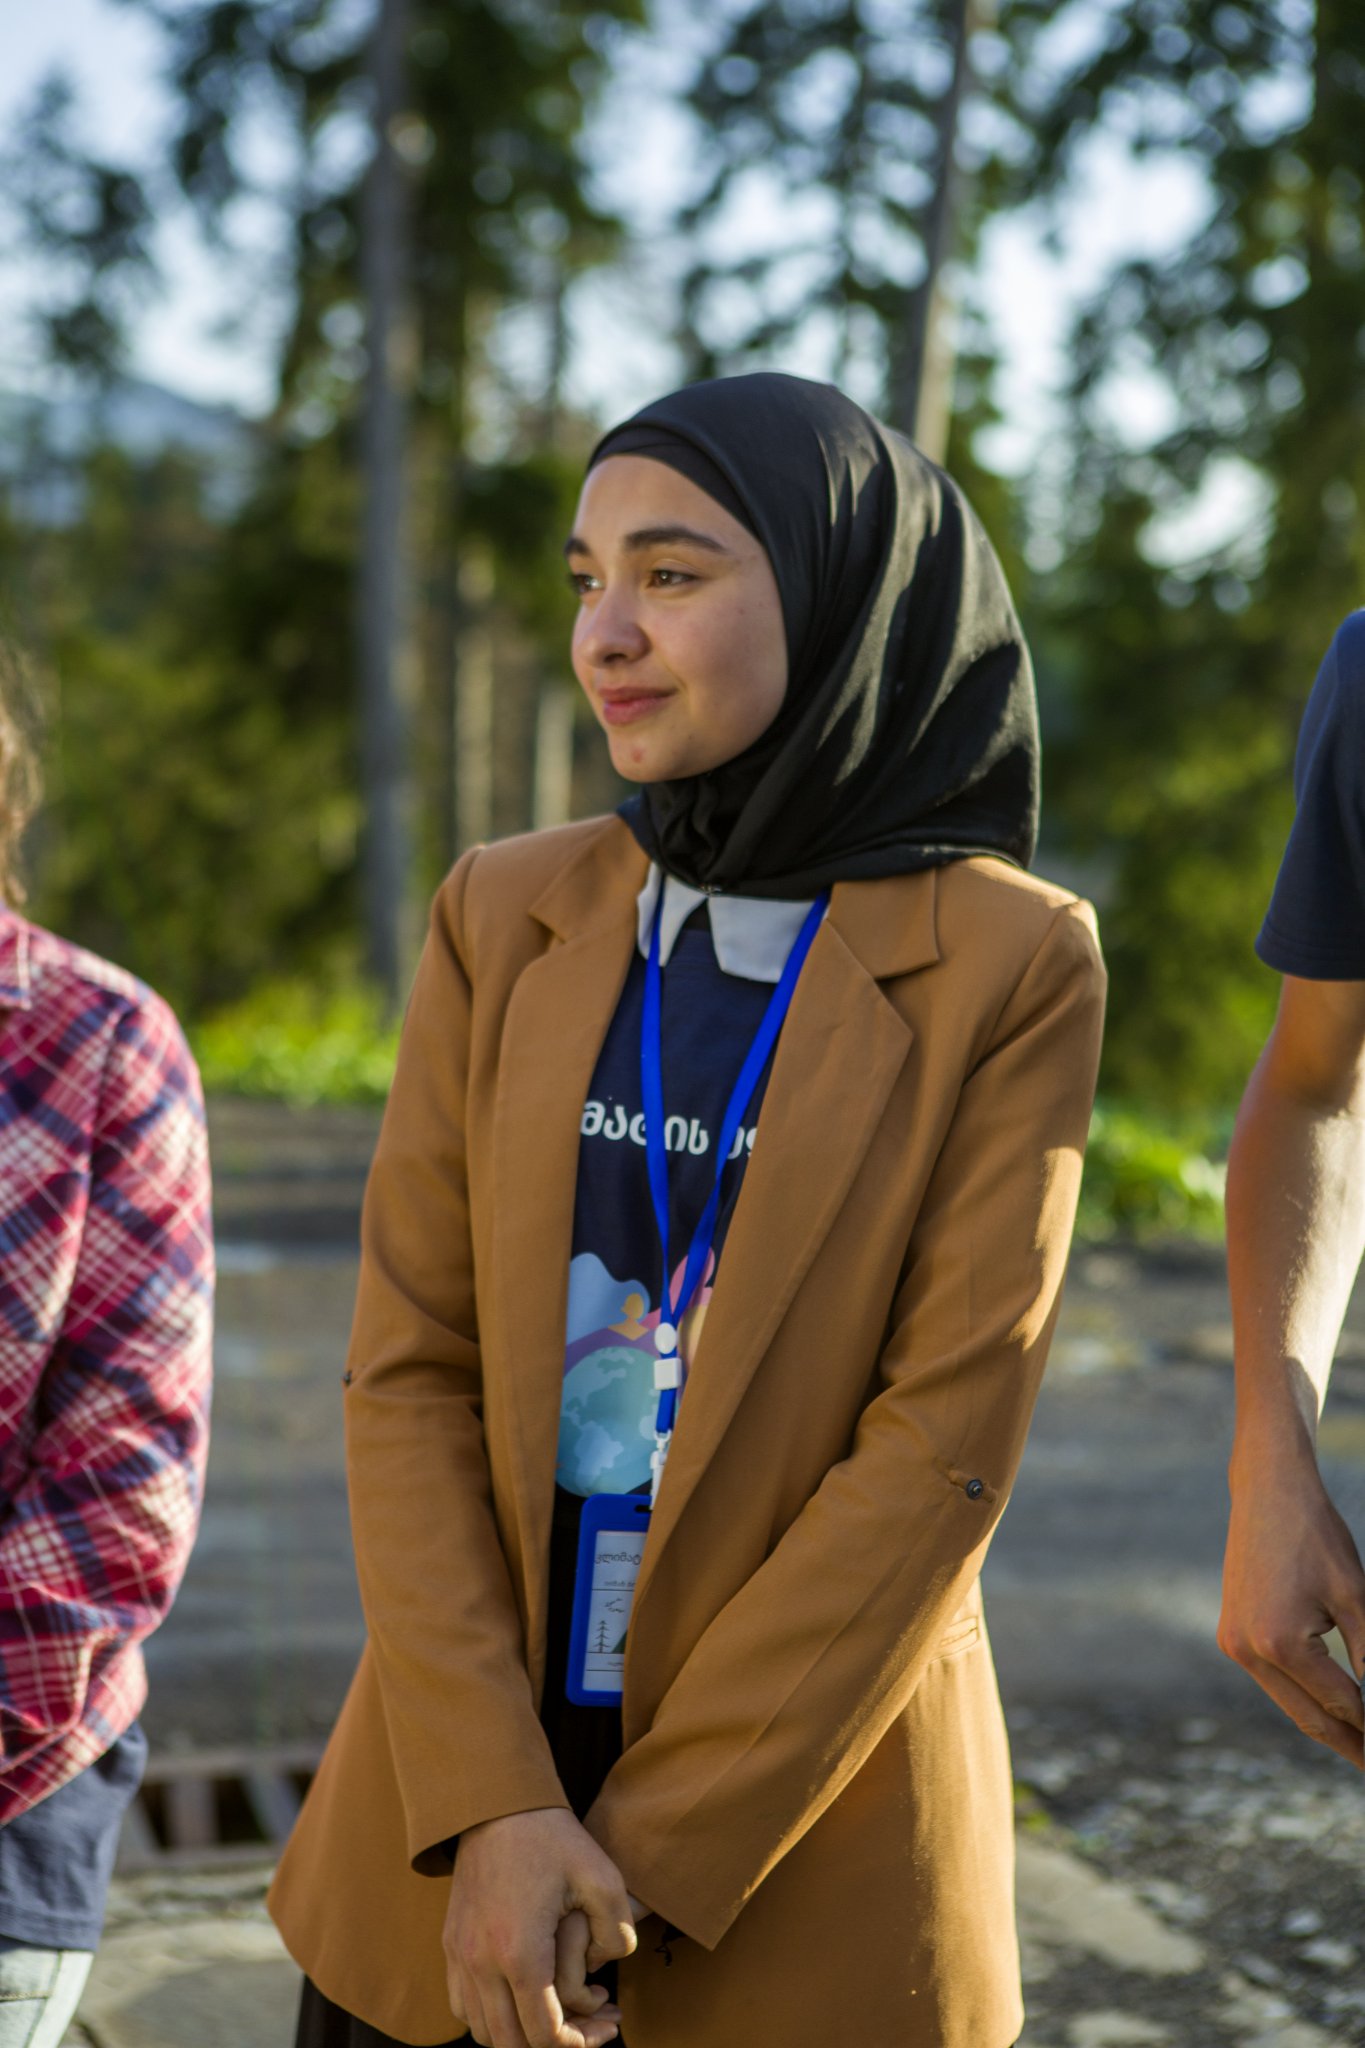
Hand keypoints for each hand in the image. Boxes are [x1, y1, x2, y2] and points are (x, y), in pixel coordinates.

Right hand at [444, 1807, 635, 2046]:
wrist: (497, 1801)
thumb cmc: (552, 1836)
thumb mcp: (603, 1876)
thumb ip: (619, 1932)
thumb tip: (612, 1967)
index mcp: (520, 1951)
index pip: (544, 2034)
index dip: (580, 2043)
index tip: (608, 2025)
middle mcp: (481, 1962)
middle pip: (511, 2043)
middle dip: (555, 2045)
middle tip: (591, 2025)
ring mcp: (460, 1954)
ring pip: (483, 2031)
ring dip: (520, 2035)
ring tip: (559, 2013)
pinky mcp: (451, 1943)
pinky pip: (464, 2005)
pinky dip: (492, 2016)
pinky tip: (524, 1995)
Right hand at [1220, 1436, 1364, 1767]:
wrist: (1267, 1491)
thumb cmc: (1316, 1536)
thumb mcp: (1356, 1597)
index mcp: (1279, 1643)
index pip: (1341, 1705)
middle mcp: (1247, 1650)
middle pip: (1308, 1717)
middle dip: (1349, 1744)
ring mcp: (1233, 1643)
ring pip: (1288, 1702)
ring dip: (1325, 1722)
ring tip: (1360, 1742)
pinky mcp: (1230, 1632)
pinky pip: (1272, 1680)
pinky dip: (1302, 1694)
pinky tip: (1328, 1703)